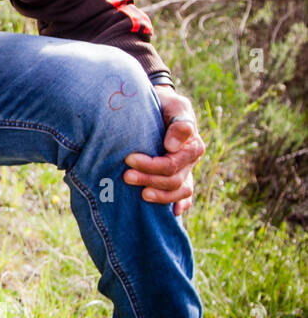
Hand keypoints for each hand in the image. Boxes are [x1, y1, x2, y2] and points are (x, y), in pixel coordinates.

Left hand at [124, 86, 204, 215]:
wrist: (156, 104)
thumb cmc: (163, 103)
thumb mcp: (173, 105)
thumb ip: (179, 122)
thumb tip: (173, 146)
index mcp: (191, 144)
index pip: (173, 163)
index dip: (151, 165)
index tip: (129, 159)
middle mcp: (190, 160)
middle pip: (173, 179)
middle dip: (149, 179)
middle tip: (126, 176)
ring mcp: (186, 171)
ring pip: (179, 191)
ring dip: (161, 196)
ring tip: (141, 196)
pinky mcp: (178, 177)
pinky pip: (184, 196)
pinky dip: (180, 206)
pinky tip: (171, 214)